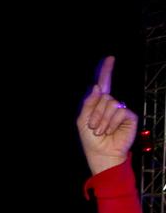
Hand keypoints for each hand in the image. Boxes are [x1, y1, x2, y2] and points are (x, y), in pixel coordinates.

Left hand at [78, 57, 136, 175]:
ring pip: (110, 104)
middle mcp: (110, 104)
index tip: (110, 58)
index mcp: (98, 104)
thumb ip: (88, 103)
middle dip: (95, 113)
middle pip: (102, 97)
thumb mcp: (82, 120)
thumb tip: (97, 87)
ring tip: (101, 131)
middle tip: (94, 127)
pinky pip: (119, 111)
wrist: (102, 153)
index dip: (106, 71)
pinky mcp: (129, 116)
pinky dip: (111, 122)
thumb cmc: (91, 139)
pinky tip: (110, 131)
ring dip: (102, 120)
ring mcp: (120, 109)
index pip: (103, 84)